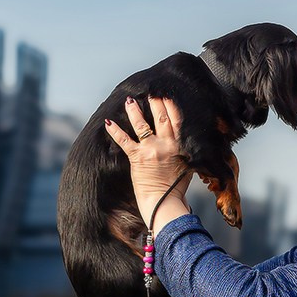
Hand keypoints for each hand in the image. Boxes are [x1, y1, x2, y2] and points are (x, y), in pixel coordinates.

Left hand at [105, 96, 191, 227]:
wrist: (164, 203)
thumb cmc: (176, 189)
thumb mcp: (188, 166)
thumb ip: (185, 152)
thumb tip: (186, 143)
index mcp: (179, 146)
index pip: (176, 120)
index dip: (171, 106)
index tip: (167, 95)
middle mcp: (165, 145)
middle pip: (160, 118)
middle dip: (155, 102)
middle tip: (151, 92)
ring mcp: (150, 150)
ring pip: (141, 124)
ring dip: (135, 111)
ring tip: (130, 101)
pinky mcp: (136, 158)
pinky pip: (123, 140)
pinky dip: (115, 131)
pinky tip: (108, 122)